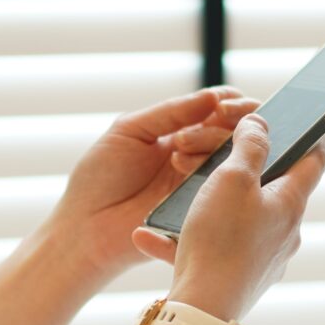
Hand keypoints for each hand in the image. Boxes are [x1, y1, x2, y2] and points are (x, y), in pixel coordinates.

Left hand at [49, 88, 260, 278]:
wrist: (86, 228)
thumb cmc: (100, 178)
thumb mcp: (130, 130)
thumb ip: (171, 112)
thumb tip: (213, 96)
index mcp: (183, 132)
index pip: (222, 109)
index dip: (232, 103)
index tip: (222, 106)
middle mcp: (200, 156)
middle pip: (238, 131)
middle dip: (232, 121)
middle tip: (215, 121)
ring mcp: (206, 183)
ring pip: (236, 156)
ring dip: (213, 144)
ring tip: (177, 157)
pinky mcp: (207, 210)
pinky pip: (228, 190)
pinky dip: (214, 175)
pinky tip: (186, 173)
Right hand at [133, 115, 324, 320]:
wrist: (203, 311)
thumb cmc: (221, 240)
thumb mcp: (232, 179)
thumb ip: (249, 146)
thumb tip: (260, 123)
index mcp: (291, 204)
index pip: (314, 160)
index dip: (314, 135)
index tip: (313, 120)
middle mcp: (285, 233)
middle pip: (274, 189)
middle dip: (249, 169)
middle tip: (228, 151)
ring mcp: (264, 259)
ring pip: (237, 220)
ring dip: (208, 205)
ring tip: (179, 194)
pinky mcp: (239, 279)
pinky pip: (212, 250)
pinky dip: (183, 241)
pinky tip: (148, 237)